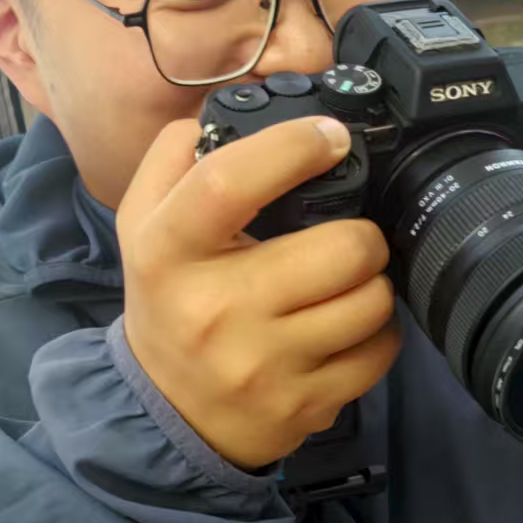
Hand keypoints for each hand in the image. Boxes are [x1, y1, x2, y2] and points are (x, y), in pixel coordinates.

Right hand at [119, 116, 399, 469]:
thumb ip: (174, 158)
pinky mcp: (304, 403)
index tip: (330, 137)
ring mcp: (264, 364)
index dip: (292, 148)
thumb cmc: (170, 301)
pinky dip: (378, 332)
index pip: (229, 182)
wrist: (168, 413)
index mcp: (169, 252)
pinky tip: (350, 326)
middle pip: (341, 247)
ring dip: (374, 283)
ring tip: (348, 282)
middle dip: (363, 232)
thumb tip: (230, 110)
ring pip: (372, 301)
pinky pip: (379, 352)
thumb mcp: (143, 226)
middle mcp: (216, 310)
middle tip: (350, 235)